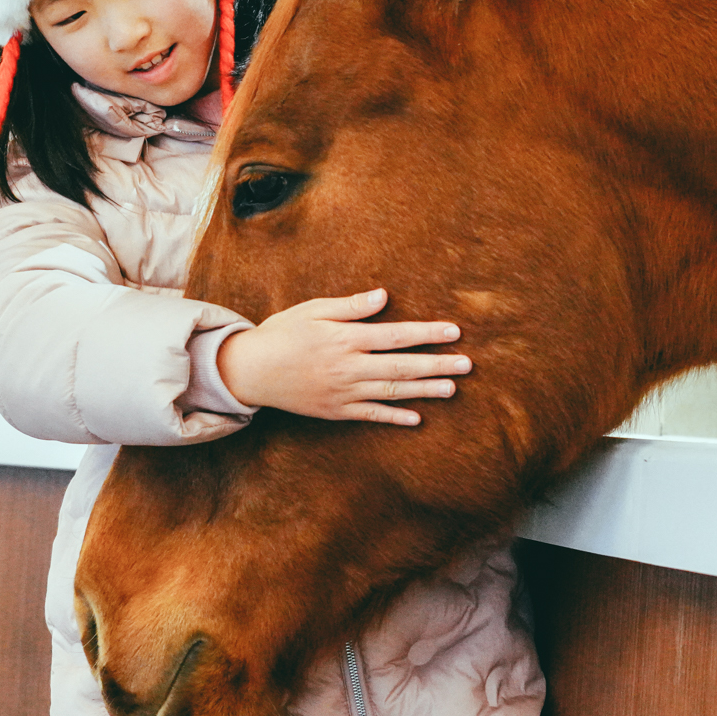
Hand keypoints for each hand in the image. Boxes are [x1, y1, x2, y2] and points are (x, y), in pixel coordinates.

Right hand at [217, 288, 471, 425]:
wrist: (249, 371)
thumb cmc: (282, 333)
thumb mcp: (312, 310)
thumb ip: (349, 307)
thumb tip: (383, 297)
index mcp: (344, 339)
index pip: (395, 336)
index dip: (426, 334)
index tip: (453, 332)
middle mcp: (348, 368)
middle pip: (401, 367)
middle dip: (437, 365)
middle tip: (467, 364)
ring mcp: (343, 393)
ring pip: (391, 392)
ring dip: (424, 391)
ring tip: (452, 388)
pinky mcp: (335, 411)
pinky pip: (370, 415)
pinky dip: (394, 417)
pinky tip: (417, 418)